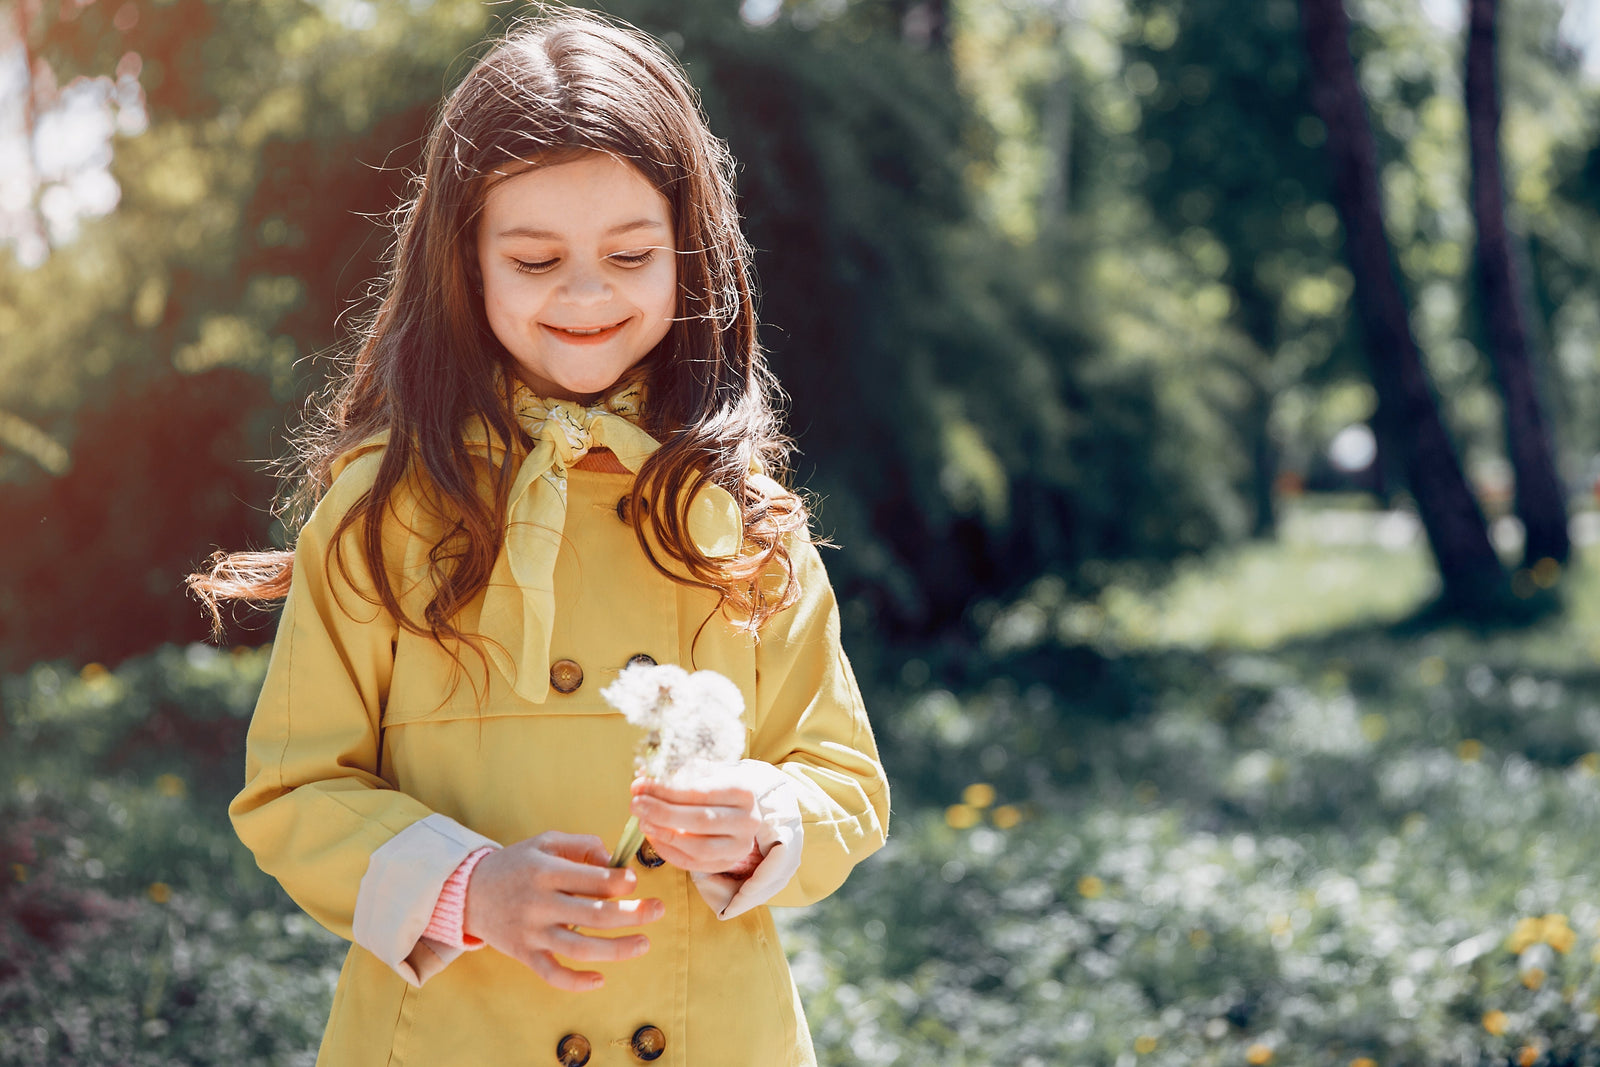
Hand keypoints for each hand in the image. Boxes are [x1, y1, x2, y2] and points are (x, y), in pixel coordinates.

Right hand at [462, 831, 662, 991]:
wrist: (468, 892)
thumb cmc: (516, 864)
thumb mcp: (545, 842)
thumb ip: (581, 845)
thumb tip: (614, 862)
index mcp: (545, 871)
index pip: (592, 880)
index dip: (620, 882)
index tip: (634, 882)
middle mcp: (539, 903)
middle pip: (594, 915)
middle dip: (632, 914)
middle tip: (659, 910)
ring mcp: (531, 932)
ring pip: (580, 948)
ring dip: (617, 949)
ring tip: (644, 943)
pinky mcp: (524, 954)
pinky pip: (552, 974)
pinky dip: (577, 982)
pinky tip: (601, 979)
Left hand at [630, 770, 763, 874]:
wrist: (738, 810)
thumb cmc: (716, 787)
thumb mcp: (704, 773)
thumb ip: (677, 774)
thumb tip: (645, 778)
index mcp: (744, 791)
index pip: (702, 792)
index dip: (667, 790)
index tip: (640, 786)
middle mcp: (748, 821)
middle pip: (702, 820)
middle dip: (663, 813)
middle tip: (636, 804)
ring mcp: (739, 846)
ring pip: (699, 847)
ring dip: (665, 834)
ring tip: (642, 821)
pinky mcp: (726, 864)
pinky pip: (692, 864)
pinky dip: (668, 851)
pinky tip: (652, 836)